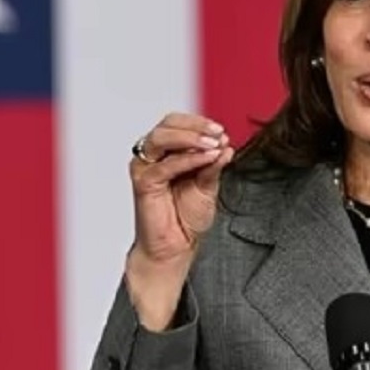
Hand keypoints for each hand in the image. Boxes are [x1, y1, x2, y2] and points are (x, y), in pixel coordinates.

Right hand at [128, 112, 233, 266]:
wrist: (176, 247)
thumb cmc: (187, 217)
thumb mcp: (208, 186)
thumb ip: (213, 165)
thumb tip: (226, 145)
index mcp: (166, 152)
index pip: (178, 123)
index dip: (199, 123)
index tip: (222, 131)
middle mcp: (153, 156)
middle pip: (167, 125)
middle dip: (195, 126)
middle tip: (219, 134)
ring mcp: (145, 168)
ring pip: (161, 138)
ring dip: (190, 138)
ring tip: (214, 144)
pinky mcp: (143, 183)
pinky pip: (165, 165)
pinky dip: (188, 159)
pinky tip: (207, 158)